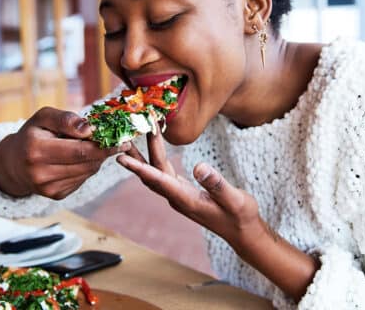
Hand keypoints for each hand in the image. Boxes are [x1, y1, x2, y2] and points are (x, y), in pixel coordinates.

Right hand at [0, 107, 130, 198]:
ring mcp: (48, 188)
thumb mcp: (43, 117)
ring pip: (88, 172)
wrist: (14, 163)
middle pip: (86, 162)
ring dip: (98, 158)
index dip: (104, 144)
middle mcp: (40, 173)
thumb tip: (90, 129)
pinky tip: (82, 159)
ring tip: (97, 146)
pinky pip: (82, 179)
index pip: (79, 150)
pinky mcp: (56, 196)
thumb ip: (65, 119)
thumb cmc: (32, 134)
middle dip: (106, 151)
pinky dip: (88, 167)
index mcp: (36, 150)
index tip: (122, 138)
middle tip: (120, 141)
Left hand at [118, 131, 320, 300]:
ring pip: (156, 173)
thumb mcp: (234, 199)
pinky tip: (154, 148)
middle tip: (130, 131)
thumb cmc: (240, 216)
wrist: (243, 232)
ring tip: (133, 136)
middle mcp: (177, 198)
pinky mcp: (184, 192)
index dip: (139, 168)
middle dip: (140, 152)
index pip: (158, 180)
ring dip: (145, 154)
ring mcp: (179, 195)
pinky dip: (157, 159)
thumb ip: (217, 184)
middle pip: (152, 173)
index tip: (121, 157)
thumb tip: (199, 167)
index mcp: (186, 200)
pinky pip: (164, 174)